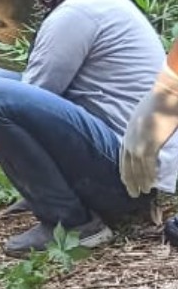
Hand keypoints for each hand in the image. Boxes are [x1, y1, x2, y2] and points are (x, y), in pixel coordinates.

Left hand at [120, 65, 177, 195]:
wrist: (165, 96)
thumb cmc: (157, 103)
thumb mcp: (143, 118)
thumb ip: (142, 130)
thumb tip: (147, 136)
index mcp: (128, 134)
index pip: (123, 157)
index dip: (124, 170)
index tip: (126, 180)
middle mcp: (129, 141)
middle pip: (127, 165)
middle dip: (130, 180)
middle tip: (132, 193)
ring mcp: (138, 144)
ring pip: (137, 168)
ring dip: (140, 181)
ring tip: (143, 192)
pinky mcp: (149, 145)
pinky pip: (148, 165)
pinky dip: (149, 176)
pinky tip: (151, 185)